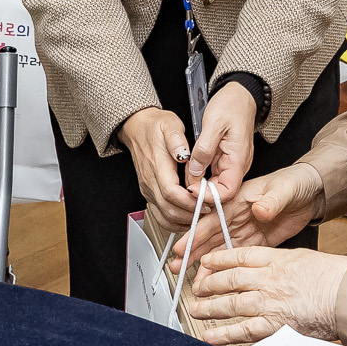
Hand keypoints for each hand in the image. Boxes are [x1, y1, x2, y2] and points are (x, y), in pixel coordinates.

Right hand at [120, 86, 254, 228]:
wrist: (137, 128)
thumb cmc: (155, 126)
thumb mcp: (170, 124)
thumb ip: (177, 139)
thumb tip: (184, 153)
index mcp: (157, 166)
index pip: (171, 193)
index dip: (190, 201)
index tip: (206, 201)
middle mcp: (150, 182)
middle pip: (168, 210)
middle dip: (190, 215)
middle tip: (209, 211)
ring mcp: (148, 190)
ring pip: (163, 217)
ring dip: (183, 221)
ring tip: (201, 216)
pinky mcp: (149, 193)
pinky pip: (160, 215)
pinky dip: (175, 221)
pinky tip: (188, 217)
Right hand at [168, 163, 322, 276]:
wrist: (312, 192)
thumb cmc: (295, 182)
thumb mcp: (284, 188)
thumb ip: (271, 200)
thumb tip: (260, 209)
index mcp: (236, 199)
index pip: (212, 218)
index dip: (195, 234)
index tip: (182, 247)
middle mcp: (235, 216)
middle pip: (209, 237)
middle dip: (192, 253)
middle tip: (177, 267)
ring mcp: (243, 230)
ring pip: (219, 250)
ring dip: (204, 264)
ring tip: (192, 280)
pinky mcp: (255, 242)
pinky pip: (235, 259)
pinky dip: (223, 270)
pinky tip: (215, 281)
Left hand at [183, 246, 346, 345]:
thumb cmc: (337, 278)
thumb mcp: (306, 259)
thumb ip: (284, 265)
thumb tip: (272, 271)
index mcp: (277, 260)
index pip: (240, 256)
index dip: (220, 259)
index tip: (207, 262)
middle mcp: (268, 279)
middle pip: (230, 279)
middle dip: (209, 283)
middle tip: (198, 287)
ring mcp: (268, 302)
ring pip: (230, 303)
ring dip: (210, 307)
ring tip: (196, 309)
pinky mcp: (273, 325)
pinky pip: (242, 330)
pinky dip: (223, 334)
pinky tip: (210, 335)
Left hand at [186, 82, 259, 206]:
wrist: (240, 94)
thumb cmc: (231, 105)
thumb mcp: (214, 124)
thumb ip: (204, 149)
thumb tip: (195, 172)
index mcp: (238, 159)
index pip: (227, 191)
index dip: (209, 195)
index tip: (191, 189)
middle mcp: (237, 165)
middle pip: (221, 190)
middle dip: (202, 192)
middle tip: (182, 187)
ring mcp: (232, 162)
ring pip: (215, 183)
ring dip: (200, 184)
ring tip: (183, 179)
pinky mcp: (225, 158)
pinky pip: (214, 173)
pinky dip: (201, 174)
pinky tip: (190, 170)